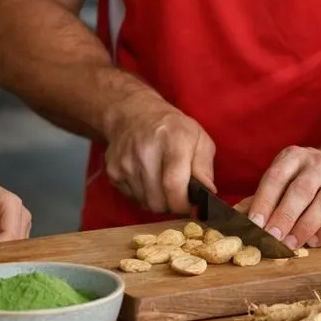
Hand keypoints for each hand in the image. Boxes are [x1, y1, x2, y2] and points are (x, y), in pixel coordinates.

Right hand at [103, 94, 215, 214]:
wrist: (133, 114)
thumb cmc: (172, 128)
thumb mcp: (199, 138)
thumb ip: (205, 167)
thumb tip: (207, 193)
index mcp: (173, 140)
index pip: (174, 185)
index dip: (184, 204)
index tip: (190, 206)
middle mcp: (145, 151)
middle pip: (159, 201)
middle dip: (172, 205)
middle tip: (177, 194)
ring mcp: (126, 162)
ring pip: (146, 203)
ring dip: (158, 201)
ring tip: (162, 183)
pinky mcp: (113, 172)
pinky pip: (133, 199)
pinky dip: (144, 196)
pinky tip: (148, 179)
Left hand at [247, 146, 320, 250]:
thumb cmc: (310, 180)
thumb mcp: (289, 177)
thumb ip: (269, 196)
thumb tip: (243, 222)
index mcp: (295, 157)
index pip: (276, 177)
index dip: (264, 201)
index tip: (254, 224)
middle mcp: (320, 163)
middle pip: (300, 190)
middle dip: (284, 217)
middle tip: (272, 239)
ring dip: (304, 228)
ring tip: (291, 245)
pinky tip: (315, 241)